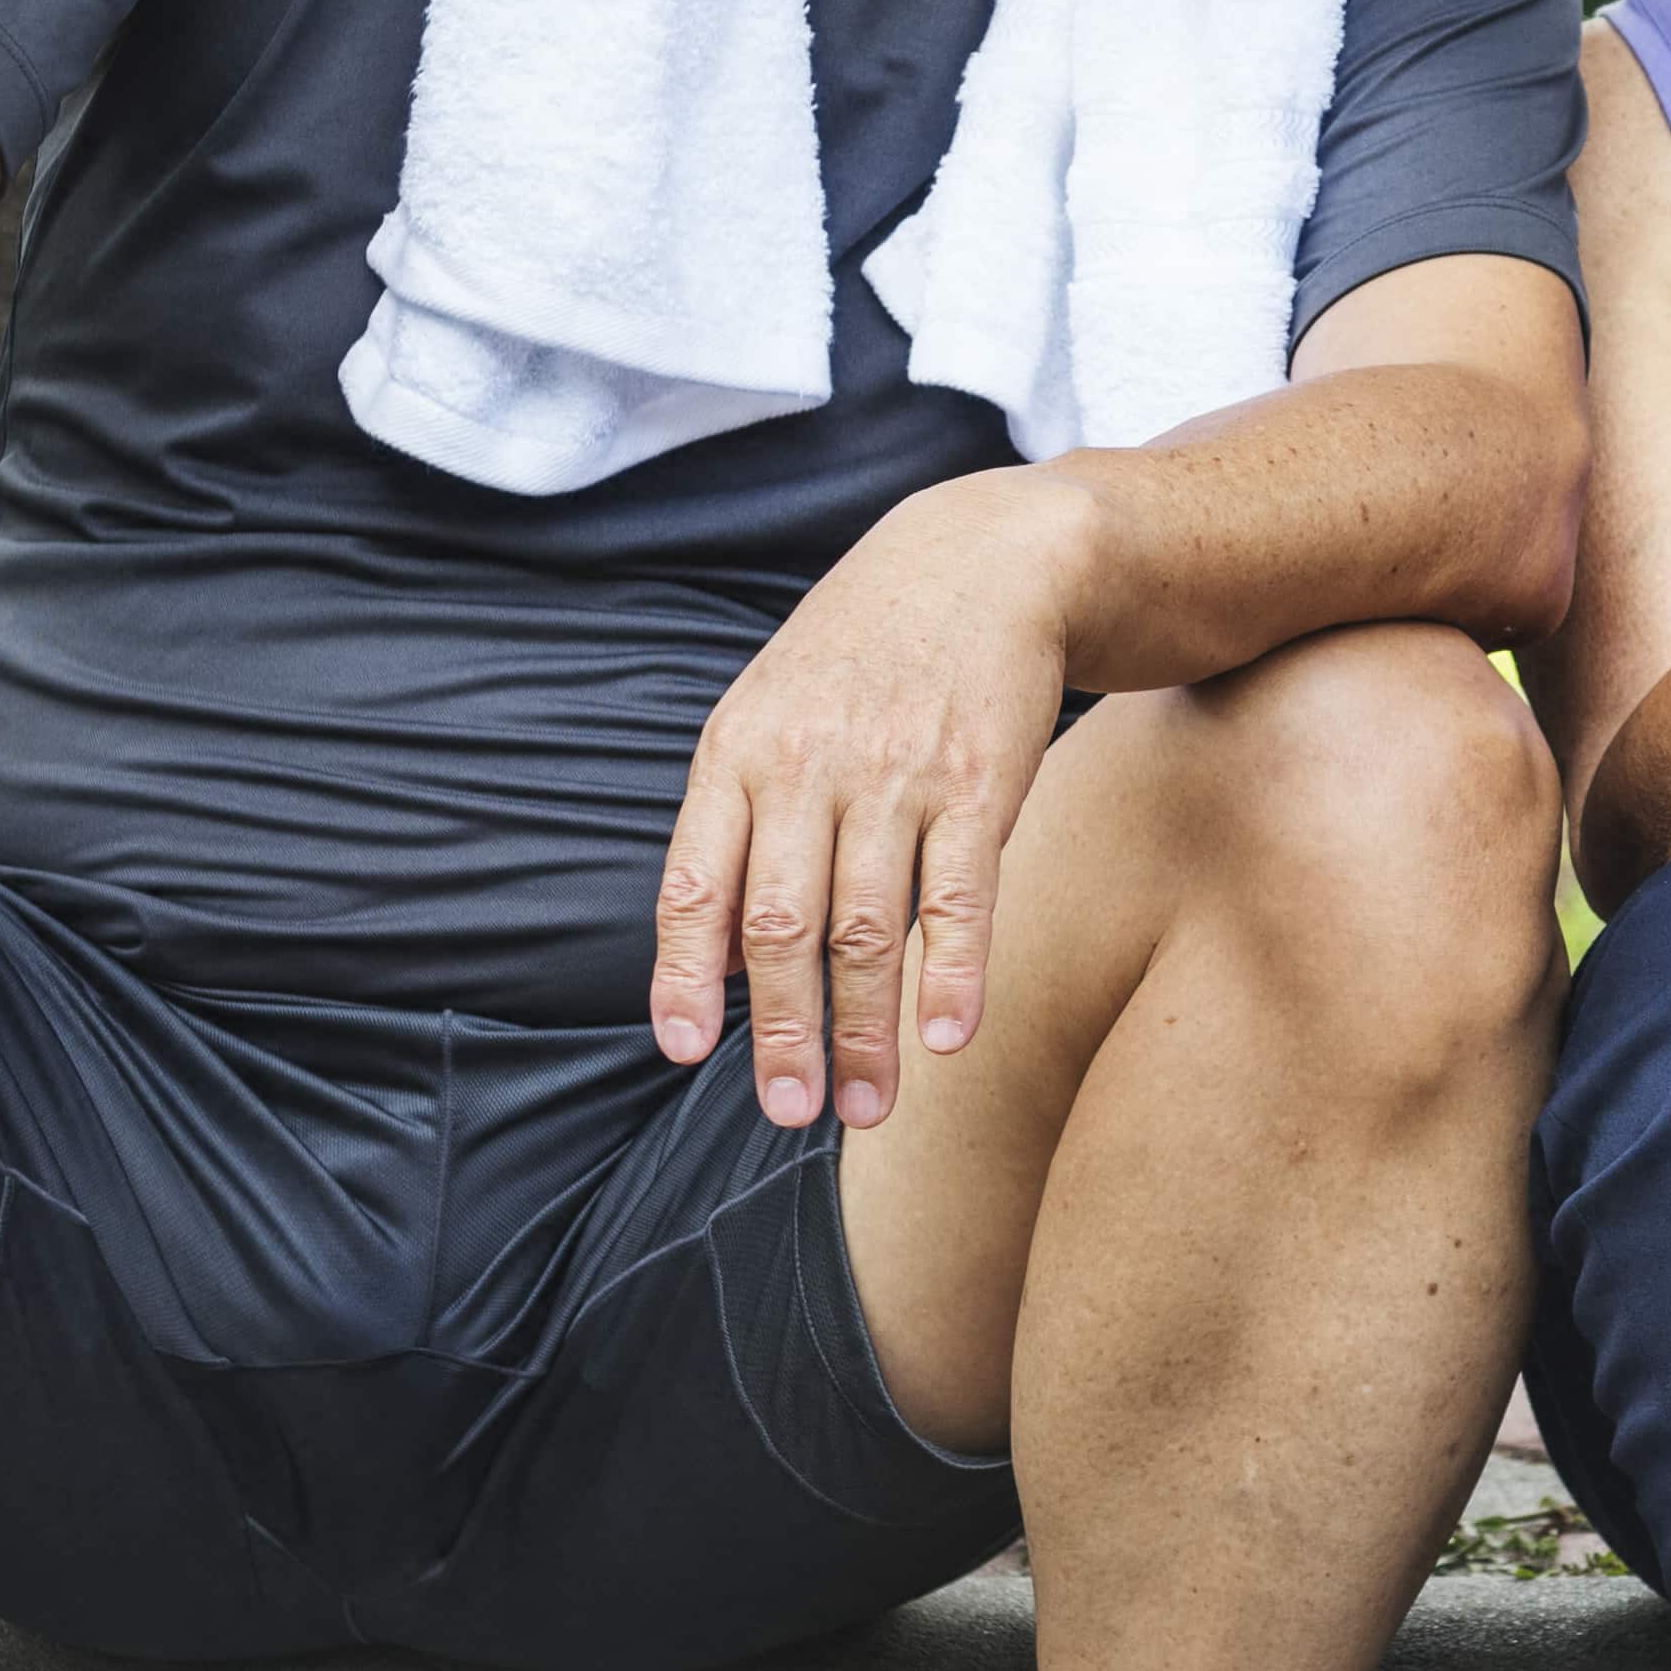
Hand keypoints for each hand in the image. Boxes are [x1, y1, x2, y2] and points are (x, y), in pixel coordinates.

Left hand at [652, 472, 1080, 1129]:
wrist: (984, 559)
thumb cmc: (864, 655)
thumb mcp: (772, 710)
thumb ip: (740, 820)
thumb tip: (715, 957)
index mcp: (739, 752)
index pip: (696, 882)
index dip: (687, 976)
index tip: (689, 1053)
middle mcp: (808, 767)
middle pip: (782, 926)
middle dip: (785, 1033)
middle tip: (791, 1111)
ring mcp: (896, 775)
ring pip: (869, 928)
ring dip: (865, 1031)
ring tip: (865, 1107)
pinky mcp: (980, 782)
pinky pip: (960, 897)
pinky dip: (953, 975)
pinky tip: (947, 1036)